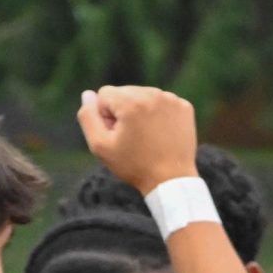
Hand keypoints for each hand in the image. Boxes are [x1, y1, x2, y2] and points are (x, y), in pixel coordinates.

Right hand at [77, 86, 198, 193]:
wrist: (171, 180)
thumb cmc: (134, 165)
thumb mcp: (100, 145)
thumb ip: (88, 116)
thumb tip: (88, 94)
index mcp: (132, 101)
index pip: (104, 94)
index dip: (105, 115)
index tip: (116, 133)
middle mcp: (154, 94)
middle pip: (125, 92)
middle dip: (123, 111)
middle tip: (132, 137)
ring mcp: (172, 100)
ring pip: (143, 96)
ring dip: (140, 111)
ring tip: (146, 136)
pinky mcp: (185, 107)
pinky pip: (162, 102)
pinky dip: (158, 113)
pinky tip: (161, 133)